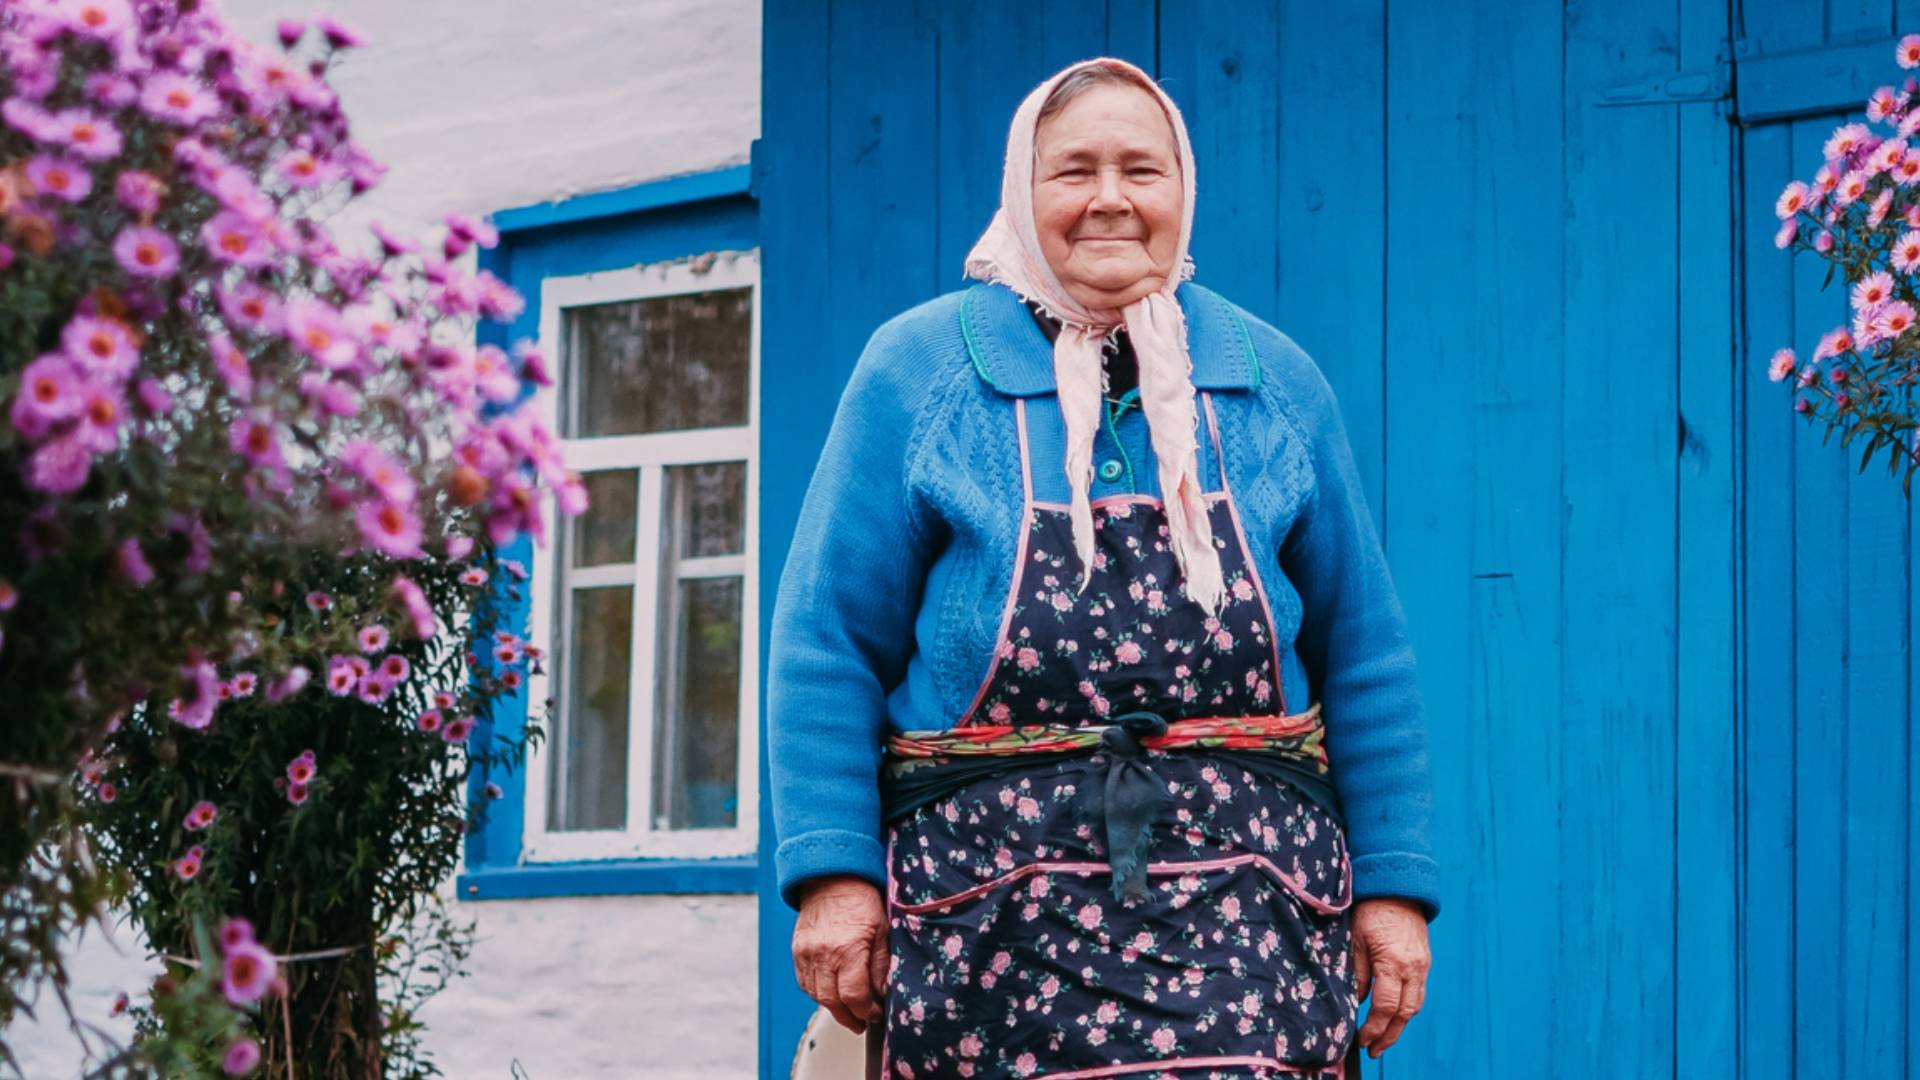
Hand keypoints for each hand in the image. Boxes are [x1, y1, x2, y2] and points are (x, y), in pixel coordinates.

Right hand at [792, 875, 888, 1034]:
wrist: (831, 878)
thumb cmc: (860, 900)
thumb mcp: (882, 930)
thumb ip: (880, 965)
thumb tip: (882, 993)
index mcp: (847, 949)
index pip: (854, 996)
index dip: (866, 1012)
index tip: (875, 1013)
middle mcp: (823, 954)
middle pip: (832, 1002)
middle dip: (849, 1018)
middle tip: (861, 1022)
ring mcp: (806, 954)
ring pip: (816, 995)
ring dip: (833, 1008)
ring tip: (848, 1009)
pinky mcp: (797, 951)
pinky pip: (804, 983)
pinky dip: (818, 993)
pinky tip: (831, 992)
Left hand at [1351, 897, 1429, 1056]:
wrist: (1398, 886)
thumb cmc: (1371, 909)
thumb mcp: (1355, 939)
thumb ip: (1357, 972)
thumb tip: (1356, 1000)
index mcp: (1393, 961)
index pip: (1385, 1006)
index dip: (1373, 1028)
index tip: (1361, 1040)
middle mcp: (1413, 967)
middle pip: (1404, 1013)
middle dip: (1388, 1035)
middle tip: (1372, 1049)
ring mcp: (1423, 965)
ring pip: (1415, 1006)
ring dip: (1399, 1025)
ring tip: (1382, 1039)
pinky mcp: (1425, 962)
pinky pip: (1418, 992)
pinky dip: (1406, 1008)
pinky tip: (1393, 1015)